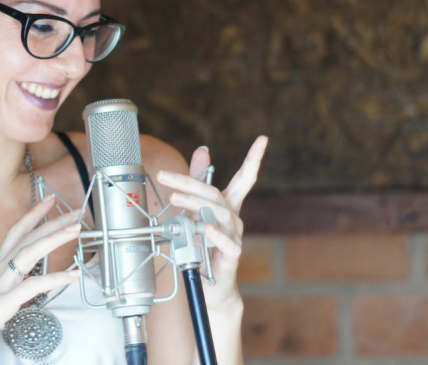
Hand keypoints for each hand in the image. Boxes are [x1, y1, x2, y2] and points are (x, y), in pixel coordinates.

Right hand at [0, 197, 81, 364]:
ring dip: (55, 237)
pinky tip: (72, 275)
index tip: (48, 202)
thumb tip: (22, 285)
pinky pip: (34, 286)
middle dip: (51, 221)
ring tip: (75, 229)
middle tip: (73, 211)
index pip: (14, 233)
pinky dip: (56, 278)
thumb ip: (4, 287)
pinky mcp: (3, 303)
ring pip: (30, 251)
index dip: (32, 216)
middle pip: (26, 236)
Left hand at [156, 136, 266, 309]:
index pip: (245, 178)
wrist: (213, 287)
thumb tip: (202, 150)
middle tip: (164, 176)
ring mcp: (234, 236)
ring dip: (193, 205)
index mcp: (228, 206)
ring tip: (174, 200)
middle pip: (215, 194)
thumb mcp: (197, 211)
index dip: (254, 158)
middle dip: (189, 182)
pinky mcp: (231, 256)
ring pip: (218, 214)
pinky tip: (205, 227)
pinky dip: (215, 234)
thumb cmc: (205, 247)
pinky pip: (226, 243)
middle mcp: (234, 219)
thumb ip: (199, 182)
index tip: (263, 139)